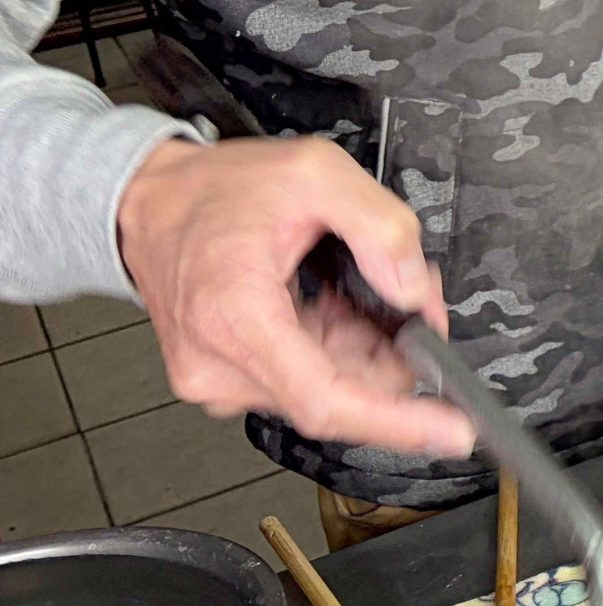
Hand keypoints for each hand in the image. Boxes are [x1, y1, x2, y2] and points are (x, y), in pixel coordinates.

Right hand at [116, 136, 473, 457]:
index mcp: (235, 319)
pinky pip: (302, 378)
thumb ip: (380, 226)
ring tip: (368, 288)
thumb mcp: (316, 174)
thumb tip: (413, 290)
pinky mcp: (222, 378)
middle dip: (392, 354)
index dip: (398, 423)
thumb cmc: (215, 190)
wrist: (148, 201)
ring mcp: (216, 378)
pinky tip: (338, 306)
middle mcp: (218, 365)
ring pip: (325, 387)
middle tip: (415, 301)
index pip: (326, 401)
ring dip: (364, 348)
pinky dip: (336, 349)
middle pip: (339, 394)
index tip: (451, 431)